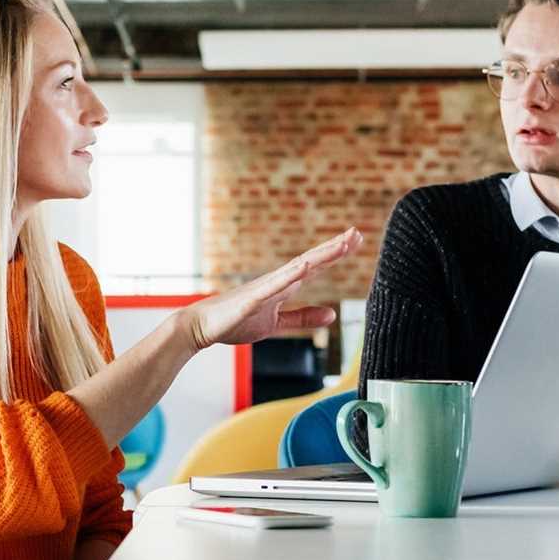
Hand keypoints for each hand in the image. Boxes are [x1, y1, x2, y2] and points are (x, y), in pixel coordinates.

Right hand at [181, 228, 361, 350]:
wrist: (201, 327)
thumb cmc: (234, 322)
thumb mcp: (276, 323)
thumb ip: (303, 317)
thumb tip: (331, 315)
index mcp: (282, 286)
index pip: (314, 266)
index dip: (335, 253)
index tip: (355, 240)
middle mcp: (276, 281)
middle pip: (310, 261)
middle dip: (334, 247)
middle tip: (357, 233)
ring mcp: (264, 288)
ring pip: (297, 268)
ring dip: (320, 255)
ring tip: (341, 244)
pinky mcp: (251, 299)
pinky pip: (274, 286)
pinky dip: (291, 275)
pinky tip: (305, 265)